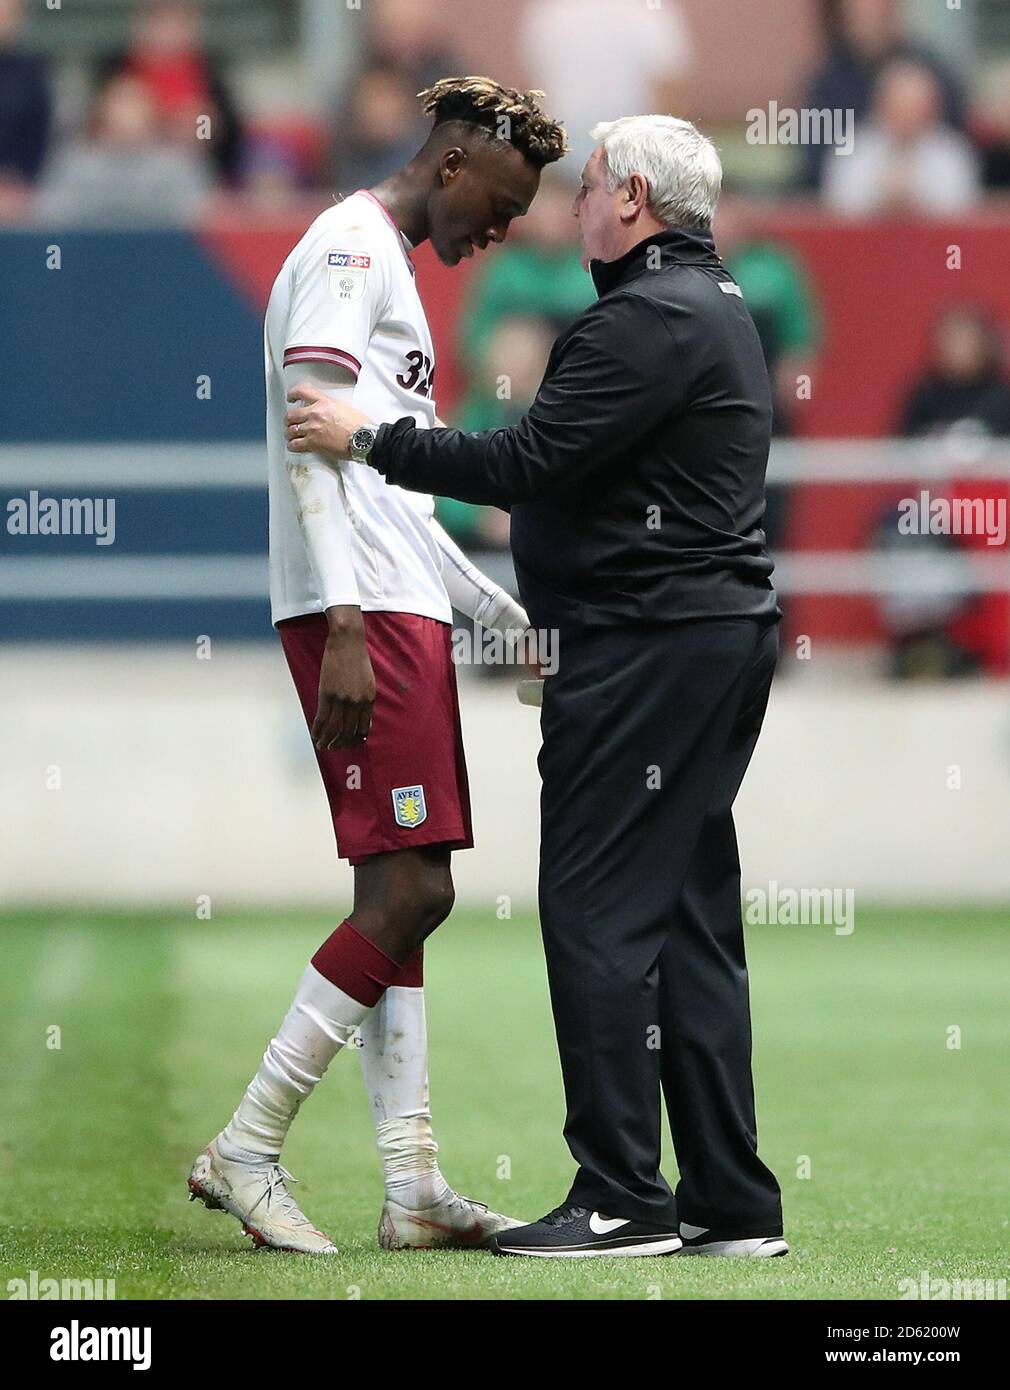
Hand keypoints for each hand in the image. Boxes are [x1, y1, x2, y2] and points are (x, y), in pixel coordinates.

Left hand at [286, 384, 370, 460]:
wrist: (364, 439)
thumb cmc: (360, 425)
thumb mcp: (344, 407)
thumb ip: (330, 406)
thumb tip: (326, 409)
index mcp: (323, 402)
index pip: (301, 392)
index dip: (292, 394)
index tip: (291, 398)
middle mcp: (315, 413)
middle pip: (290, 415)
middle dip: (289, 420)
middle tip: (291, 423)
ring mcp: (312, 429)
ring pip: (290, 431)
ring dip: (290, 434)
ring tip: (293, 437)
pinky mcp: (313, 443)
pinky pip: (294, 445)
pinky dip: (293, 446)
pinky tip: (295, 446)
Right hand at [313, 607, 375, 750]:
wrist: (347, 642)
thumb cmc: (357, 661)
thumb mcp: (368, 683)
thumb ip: (365, 702)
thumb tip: (362, 723)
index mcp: (369, 700)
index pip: (363, 729)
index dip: (355, 740)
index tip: (348, 745)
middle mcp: (357, 702)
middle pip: (348, 732)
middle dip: (340, 744)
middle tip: (333, 749)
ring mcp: (342, 698)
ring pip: (334, 728)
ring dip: (327, 741)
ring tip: (322, 746)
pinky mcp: (327, 693)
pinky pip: (322, 718)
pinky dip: (317, 730)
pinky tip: (314, 736)